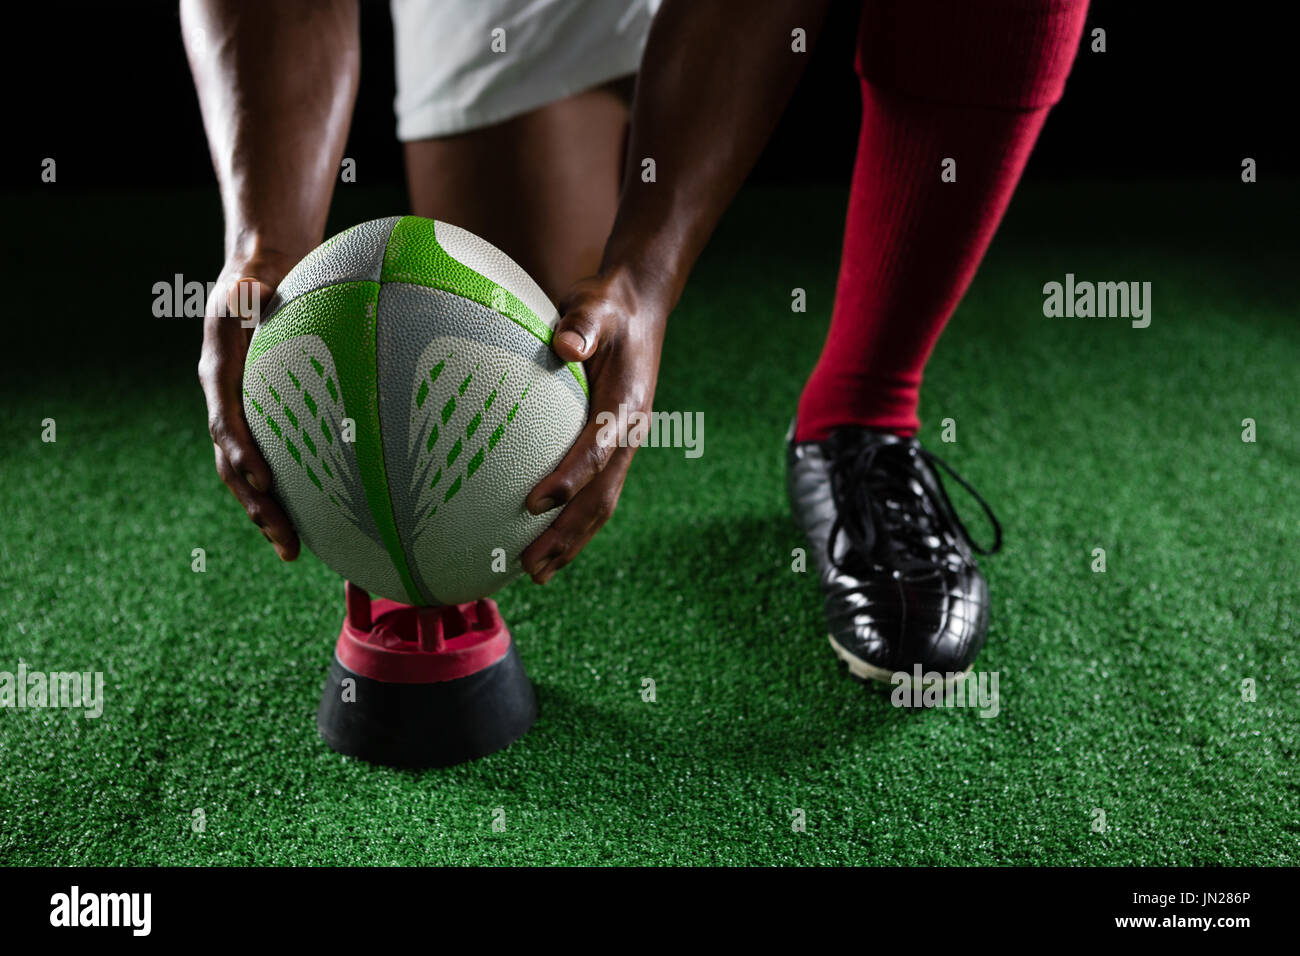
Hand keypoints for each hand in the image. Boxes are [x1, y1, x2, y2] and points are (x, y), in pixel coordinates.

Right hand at [198, 251, 300, 560]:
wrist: (255, 278)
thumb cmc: (257, 277)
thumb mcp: (250, 277)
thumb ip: (247, 287)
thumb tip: (247, 286)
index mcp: (218, 373)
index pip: (226, 422)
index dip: (242, 454)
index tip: (265, 481)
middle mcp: (224, 402)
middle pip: (233, 465)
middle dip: (257, 507)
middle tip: (286, 544)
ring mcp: (241, 415)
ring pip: (247, 475)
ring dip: (268, 514)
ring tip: (293, 551)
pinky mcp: (262, 422)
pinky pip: (269, 464)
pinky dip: (284, 495)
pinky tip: (312, 523)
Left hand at [522, 268, 668, 583]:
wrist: (637, 308)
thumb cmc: (608, 306)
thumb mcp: (596, 305)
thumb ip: (582, 325)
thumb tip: (566, 344)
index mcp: (625, 405)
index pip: (598, 450)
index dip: (569, 479)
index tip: (533, 502)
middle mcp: (628, 434)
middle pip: (601, 497)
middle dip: (567, 535)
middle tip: (530, 566)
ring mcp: (622, 445)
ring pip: (600, 505)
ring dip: (570, 542)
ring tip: (535, 574)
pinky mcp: (610, 447)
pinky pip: (593, 493)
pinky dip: (571, 523)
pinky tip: (543, 543)